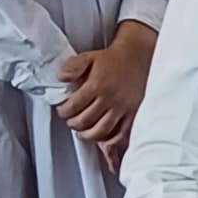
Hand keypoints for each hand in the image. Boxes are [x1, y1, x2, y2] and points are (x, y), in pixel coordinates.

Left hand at [53, 24, 157, 149]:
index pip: (74, 106)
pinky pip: (121, 133)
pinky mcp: (132, 112)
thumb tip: (61, 78)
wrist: (136, 57)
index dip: (64, 112)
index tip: (62, 111)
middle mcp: (109, 98)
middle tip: (70, 121)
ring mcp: (122, 107)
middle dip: (73, 124)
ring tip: (82, 132)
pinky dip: (110, 140)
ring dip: (88, 135)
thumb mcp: (88, 57)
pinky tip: (102, 139)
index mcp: (96, 85)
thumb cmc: (111, 59)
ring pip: (101, 130)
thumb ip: (73, 67)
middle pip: (86, 120)